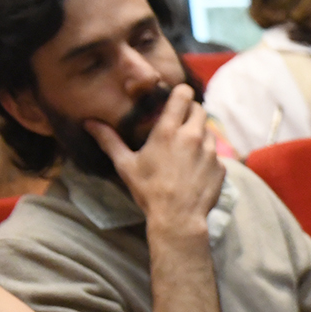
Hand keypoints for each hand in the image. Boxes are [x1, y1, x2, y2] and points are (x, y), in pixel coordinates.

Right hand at [87, 85, 224, 236]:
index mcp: (168, 131)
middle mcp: (193, 137)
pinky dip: (208, 156)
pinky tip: (196, 168)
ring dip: (200, 133)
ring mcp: (211, 152)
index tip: (176, 96)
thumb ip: (109, 140)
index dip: (181, 92)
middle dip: (191, 112)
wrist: (179, 218)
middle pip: (200, 110)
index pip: (182, 96)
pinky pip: (217, 154)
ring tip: (187, 147)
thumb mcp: (126, 165)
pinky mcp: (222, 167)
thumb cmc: (149, 191)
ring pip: (209, 131)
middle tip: (180, 122)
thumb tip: (88, 123)